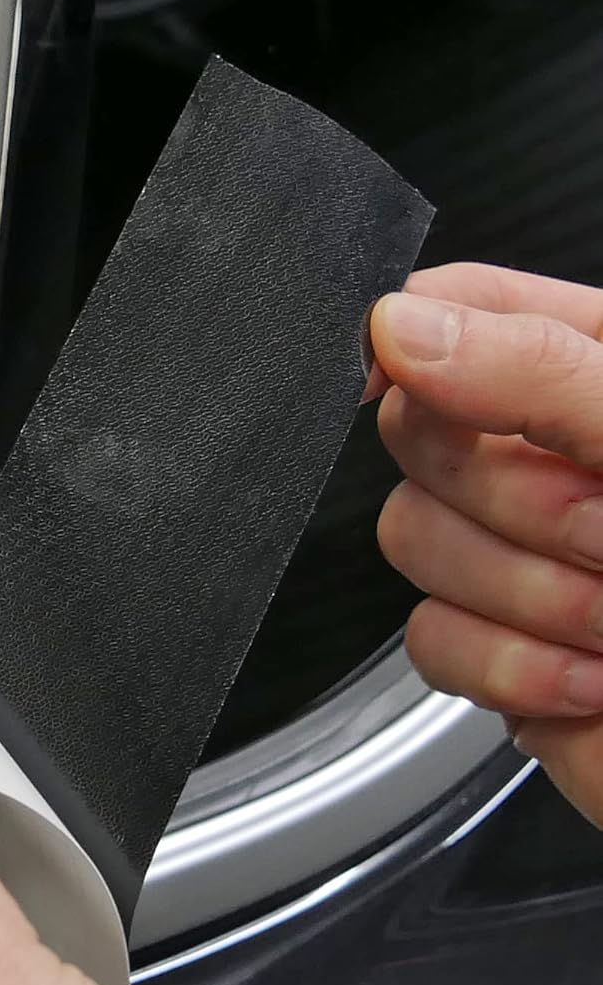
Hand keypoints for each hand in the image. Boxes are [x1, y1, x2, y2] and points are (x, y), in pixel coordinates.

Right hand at [369, 262, 602, 822]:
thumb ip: (544, 374)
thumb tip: (401, 328)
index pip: (462, 307)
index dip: (416, 340)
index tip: (428, 384)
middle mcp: (557, 455)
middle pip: (420, 437)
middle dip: (513, 500)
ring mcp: (525, 555)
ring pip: (416, 541)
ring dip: (525, 595)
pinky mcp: (506, 649)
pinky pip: (430, 640)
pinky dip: (510, 667)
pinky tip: (596, 677)